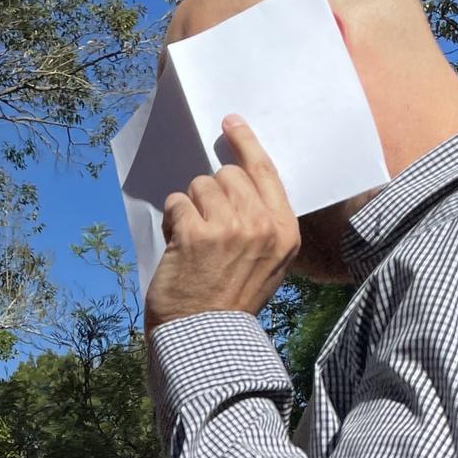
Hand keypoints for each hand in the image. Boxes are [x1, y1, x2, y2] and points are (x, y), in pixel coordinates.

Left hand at [144, 114, 300, 332]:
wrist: (205, 336)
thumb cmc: (232, 299)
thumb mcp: (268, 262)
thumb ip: (262, 222)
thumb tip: (235, 179)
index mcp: (285, 232)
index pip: (265, 171)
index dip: (246, 143)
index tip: (231, 122)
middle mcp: (262, 225)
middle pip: (227, 175)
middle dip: (211, 192)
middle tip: (207, 225)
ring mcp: (230, 228)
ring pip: (200, 185)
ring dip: (190, 208)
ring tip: (194, 241)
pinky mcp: (196, 234)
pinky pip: (177, 203)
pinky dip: (172, 220)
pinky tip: (179, 246)